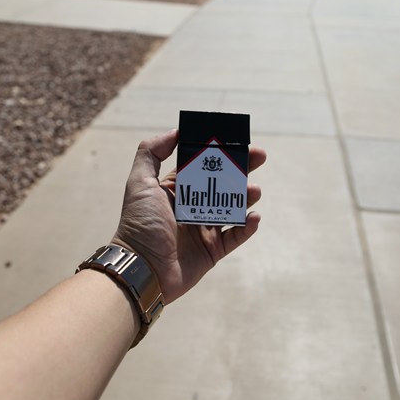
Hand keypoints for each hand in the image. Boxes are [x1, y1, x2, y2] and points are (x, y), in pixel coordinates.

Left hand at [112, 129, 265, 303]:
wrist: (142, 268)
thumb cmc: (140, 224)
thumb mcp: (140, 182)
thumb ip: (151, 153)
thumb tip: (176, 131)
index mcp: (176, 190)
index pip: (202, 166)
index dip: (220, 153)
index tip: (237, 140)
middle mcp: (191, 207)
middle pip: (222, 183)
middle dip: (242, 169)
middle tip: (259, 156)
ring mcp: (203, 229)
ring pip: (232, 208)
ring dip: (246, 197)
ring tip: (253, 190)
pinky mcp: (212, 251)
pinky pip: (235, 236)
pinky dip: (247, 227)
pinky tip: (254, 217)